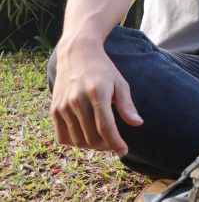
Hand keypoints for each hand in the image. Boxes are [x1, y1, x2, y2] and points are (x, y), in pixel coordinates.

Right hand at [50, 39, 142, 155]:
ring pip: (78, 140)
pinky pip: (63, 137)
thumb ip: (126, 104)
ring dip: (92, 146)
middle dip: (106, 145)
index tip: (124, 150)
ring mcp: (63, 105)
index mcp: (97, 92)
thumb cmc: (103, 69)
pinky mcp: (54, 109)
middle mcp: (77, 100)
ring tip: (103, 142)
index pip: (106, 126)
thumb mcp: (119, 82)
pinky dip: (75, 143)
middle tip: (115, 144)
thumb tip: (138, 123)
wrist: (77, 54)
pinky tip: (87, 137)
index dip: (115, 142)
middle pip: (92, 136)